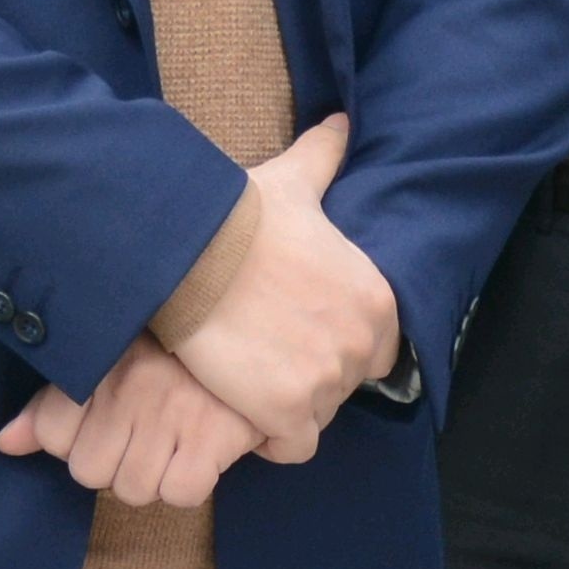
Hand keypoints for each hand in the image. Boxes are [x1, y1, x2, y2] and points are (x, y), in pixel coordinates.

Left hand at [0, 338, 263, 512]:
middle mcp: (130, 389)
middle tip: (142, 434)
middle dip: (113, 463)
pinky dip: (190, 483)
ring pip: (134, 490)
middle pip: (89, 472)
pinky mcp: (215, 437)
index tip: (103, 421)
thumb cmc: (172, 351)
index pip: (51, 434)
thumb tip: (4, 443)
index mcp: (100, 363)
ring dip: (153, 476)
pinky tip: (198, 453)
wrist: (253, 324)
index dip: (74, 439)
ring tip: (172, 441)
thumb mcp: (105, 361)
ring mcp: (172, 414)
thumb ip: (48, 405)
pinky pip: (182, 493)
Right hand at [163, 114, 399, 457]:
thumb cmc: (240, 216)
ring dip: (287, 407)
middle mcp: (362, 345)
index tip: (296, 334)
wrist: (191, 251)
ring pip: (317, 417)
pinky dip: (270, 439)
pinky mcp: (287, 412)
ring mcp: (327, 381)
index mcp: (376, 299)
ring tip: (250, 376)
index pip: (376, 350)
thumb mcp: (293, 181)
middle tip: (266, 354)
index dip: (335, 345)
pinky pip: (292, 447)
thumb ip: (324, 157)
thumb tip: (341, 121)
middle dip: (310, 377)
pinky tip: (244, 408)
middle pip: (343, 386)